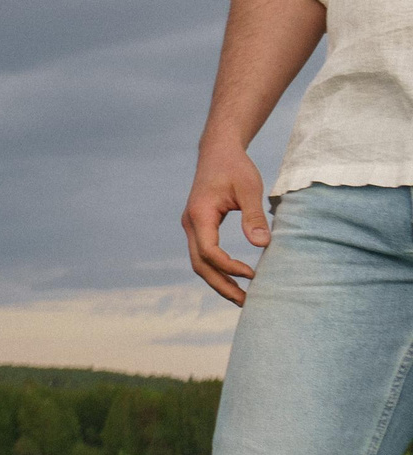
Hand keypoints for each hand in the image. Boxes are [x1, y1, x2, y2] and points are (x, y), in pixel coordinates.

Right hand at [184, 133, 270, 305]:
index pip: (208, 251)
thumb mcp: (249, 188)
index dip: (229, 267)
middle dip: (222, 286)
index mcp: (200, 215)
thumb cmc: (235, 167)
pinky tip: (236, 277)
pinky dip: (218, 269)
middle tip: (246, 302)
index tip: (253, 274)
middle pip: (200, 265)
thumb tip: (263, 245)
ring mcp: (192, 227)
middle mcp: (191, 224)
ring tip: (242, 297)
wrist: (217, 152)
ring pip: (199, 263)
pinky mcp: (199, 227)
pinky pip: (204, 255)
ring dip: (219, 281)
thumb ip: (254, 217)